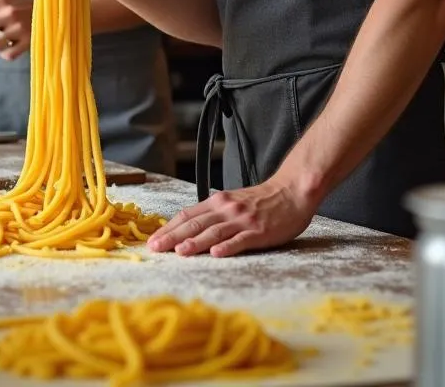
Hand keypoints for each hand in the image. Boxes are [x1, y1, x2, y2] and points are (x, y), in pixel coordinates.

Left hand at [146, 176, 318, 257]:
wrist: (291, 191)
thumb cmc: (261, 201)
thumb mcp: (232, 202)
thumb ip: (213, 214)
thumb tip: (189, 228)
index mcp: (217, 202)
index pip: (187, 215)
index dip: (169, 228)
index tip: (153, 240)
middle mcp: (226, 209)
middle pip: (195, 224)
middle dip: (173, 237)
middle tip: (156, 248)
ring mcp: (242, 220)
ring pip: (213, 232)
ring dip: (195, 242)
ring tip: (179, 252)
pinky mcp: (258, 231)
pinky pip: (240, 240)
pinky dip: (227, 247)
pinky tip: (216, 253)